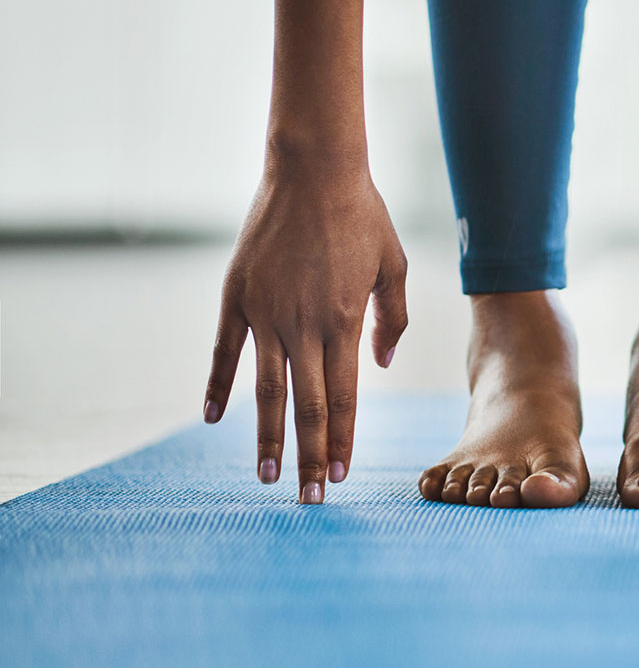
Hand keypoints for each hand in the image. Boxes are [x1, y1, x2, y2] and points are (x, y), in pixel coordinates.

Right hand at [202, 157, 407, 502]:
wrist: (313, 169)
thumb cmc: (362, 215)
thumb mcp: (394, 265)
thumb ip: (393, 318)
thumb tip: (378, 362)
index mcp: (345, 321)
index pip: (347, 398)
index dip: (345, 440)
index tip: (344, 475)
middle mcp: (303, 324)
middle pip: (307, 407)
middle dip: (312, 457)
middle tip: (311, 499)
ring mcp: (265, 312)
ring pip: (265, 390)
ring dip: (267, 438)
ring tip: (268, 477)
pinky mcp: (235, 296)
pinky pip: (225, 352)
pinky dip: (219, 387)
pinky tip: (214, 420)